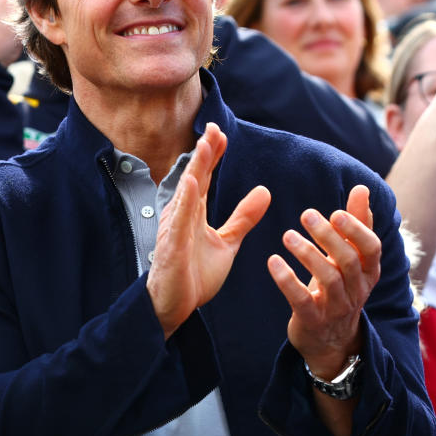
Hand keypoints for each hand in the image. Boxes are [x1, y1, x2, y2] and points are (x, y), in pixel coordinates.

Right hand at [146, 123, 270, 336]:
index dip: (212, 155)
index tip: (222, 133)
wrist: (175, 307)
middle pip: (194, 177)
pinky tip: (191, 182)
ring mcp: (174, 229)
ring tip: (205, 145)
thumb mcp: (227, 242)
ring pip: (185, 193)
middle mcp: (181, 215)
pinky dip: (184, 200)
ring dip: (195, 168)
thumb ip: (243, 217)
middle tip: (214, 128)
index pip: (203, 177)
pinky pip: (178, 221)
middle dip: (204, 152)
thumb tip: (264, 191)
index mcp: (193, 212)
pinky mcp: (171, 247)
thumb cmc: (194, 275)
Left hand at [268, 185, 378, 377]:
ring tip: (287, 235)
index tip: (336, 212)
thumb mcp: (350, 258)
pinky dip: (287, 280)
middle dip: (328, 237)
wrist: (330, 341)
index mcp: (369, 272)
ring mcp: (336, 308)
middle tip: (306, 214)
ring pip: (328, 280)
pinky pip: (301, 300)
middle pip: (348, 261)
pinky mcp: (313, 321)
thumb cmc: (340, 288)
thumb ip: (356, 224)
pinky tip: (272, 261)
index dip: (356, 230)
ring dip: (307, 254)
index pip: (372, 249)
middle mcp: (357, 291)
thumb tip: (362, 188)